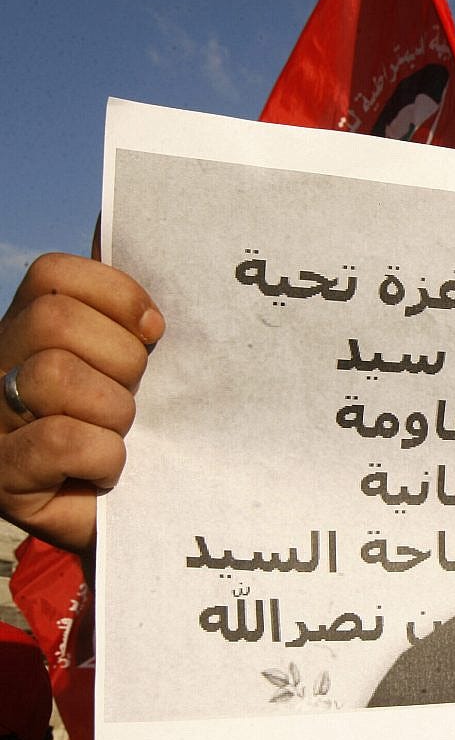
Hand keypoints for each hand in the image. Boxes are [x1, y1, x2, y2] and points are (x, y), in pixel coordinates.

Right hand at [0, 254, 162, 551]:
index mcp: (27, 329)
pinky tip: (104, 470)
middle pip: (56, 320)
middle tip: (135, 396)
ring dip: (113, 411)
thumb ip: (122, 306)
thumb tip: (118, 217)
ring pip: (56, 375)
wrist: (121, 523)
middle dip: (121, 360)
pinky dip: (104, 455)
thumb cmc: (128, 432)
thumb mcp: (130, 365)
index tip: (154, 332)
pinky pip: (66, 439)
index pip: (55, 274)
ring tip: (119, 435)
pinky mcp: (3, 475)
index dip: (116, 296)